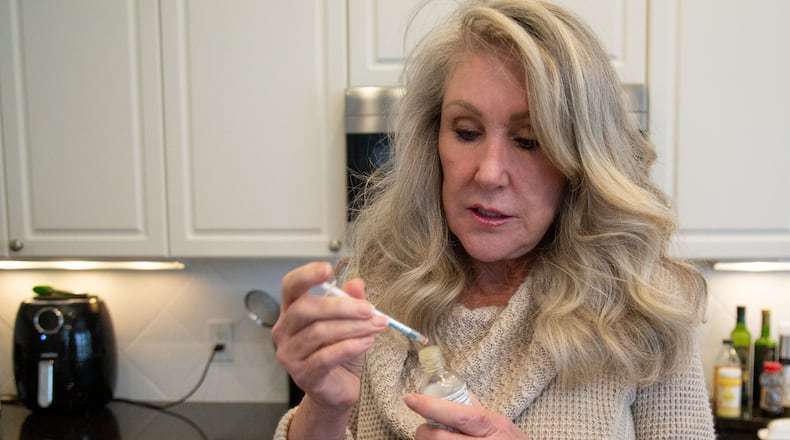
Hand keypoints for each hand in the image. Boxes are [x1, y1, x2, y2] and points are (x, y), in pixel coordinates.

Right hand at [271, 262, 387, 409]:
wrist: (338, 390)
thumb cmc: (339, 352)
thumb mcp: (349, 323)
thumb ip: (350, 302)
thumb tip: (357, 284)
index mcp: (291, 311)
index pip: (290, 286)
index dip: (306, 275)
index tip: (328, 269)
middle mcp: (284, 331)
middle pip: (305, 309)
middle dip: (341, 306)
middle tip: (369, 309)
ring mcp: (290, 354)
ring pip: (319, 332)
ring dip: (353, 327)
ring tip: (376, 326)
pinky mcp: (303, 375)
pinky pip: (326, 357)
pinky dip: (350, 347)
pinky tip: (367, 342)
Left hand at [404, 393, 531, 438]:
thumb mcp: (500, 424)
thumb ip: (475, 411)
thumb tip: (453, 392)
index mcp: (491, 425)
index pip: (457, 414)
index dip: (430, 407)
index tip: (410, 399)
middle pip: (439, 439)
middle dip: (424, 433)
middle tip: (424, 430)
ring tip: (436, 439)